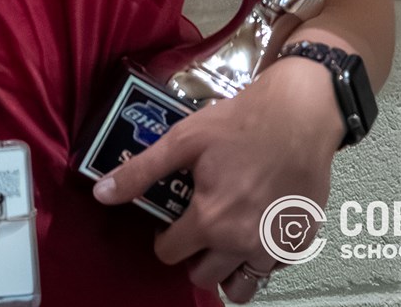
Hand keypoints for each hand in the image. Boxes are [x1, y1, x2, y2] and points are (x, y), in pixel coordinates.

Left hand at [95, 59, 343, 294]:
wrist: (299, 114)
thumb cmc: (241, 122)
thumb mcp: (184, 139)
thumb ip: (142, 171)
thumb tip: (101, 193)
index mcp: (209, 221)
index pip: (170, 254)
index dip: (164, 237)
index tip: (172, 222)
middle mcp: (241, 243)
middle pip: (203, 277)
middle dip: (194, 257)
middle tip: (199, 228)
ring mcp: (272, 247)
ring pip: (241, 285)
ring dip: (228, 269)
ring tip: (225, 240)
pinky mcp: (298, 242)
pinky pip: (272, 268)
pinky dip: (261, 256)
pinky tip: (257, 224)